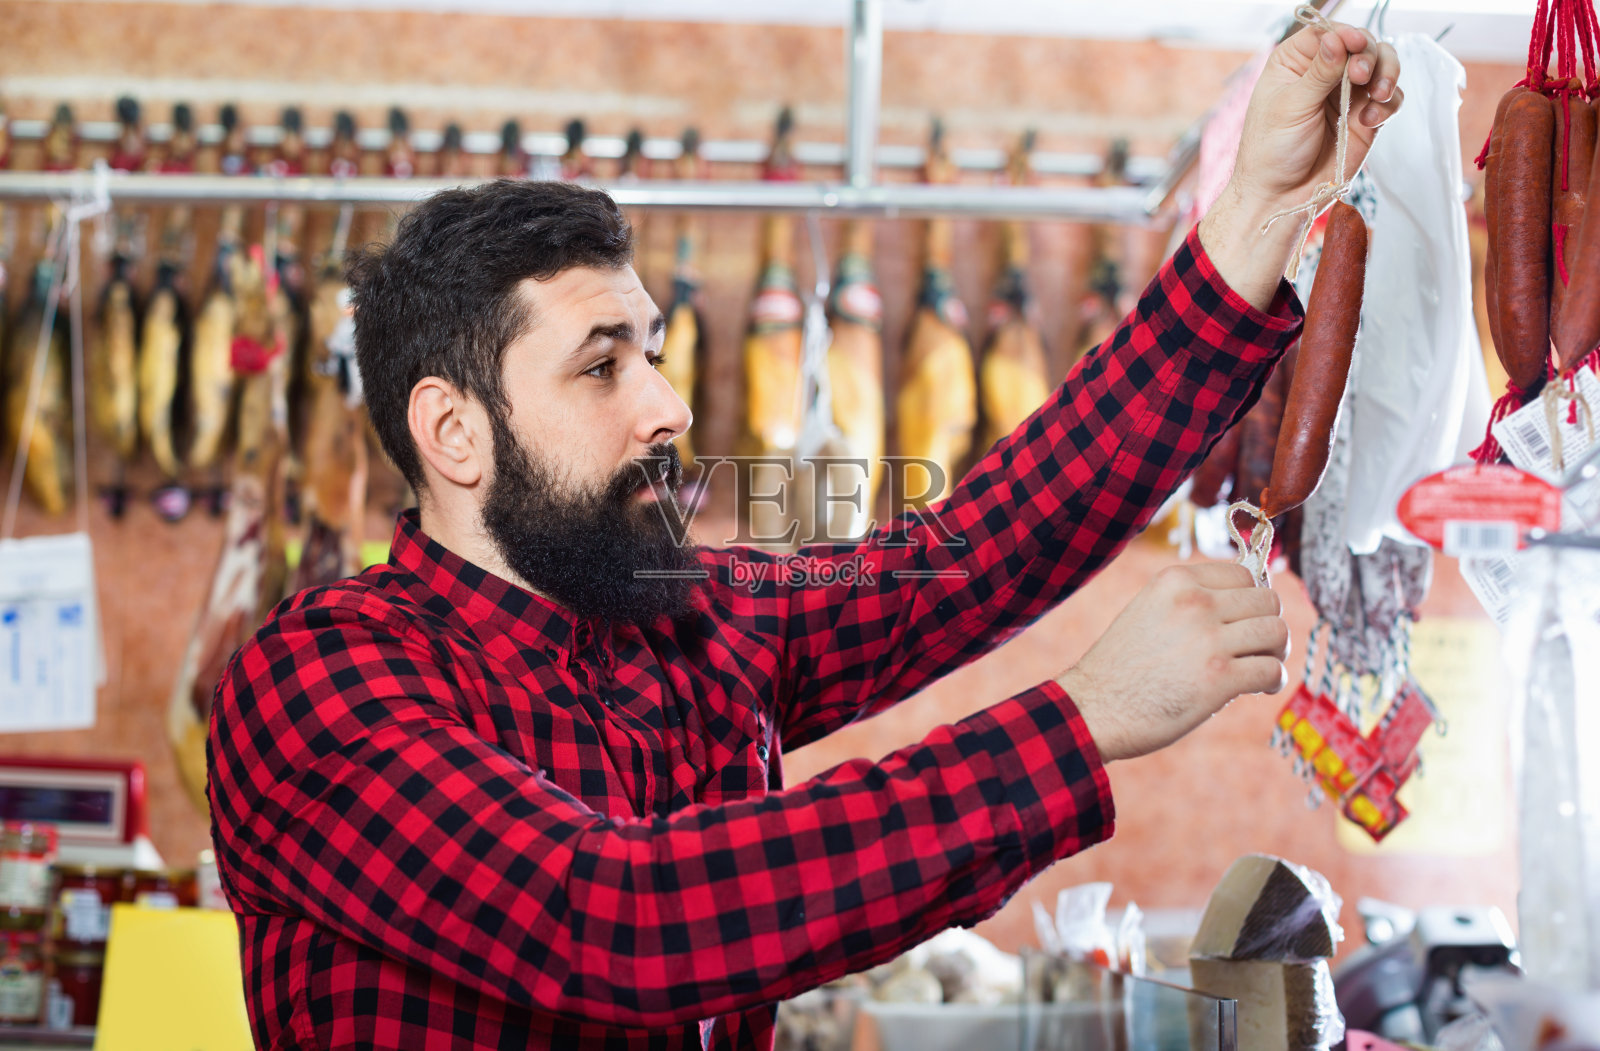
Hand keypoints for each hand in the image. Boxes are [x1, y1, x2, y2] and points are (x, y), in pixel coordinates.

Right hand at [1055, 563, 1288, 762]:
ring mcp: (1209, 639)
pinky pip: (1272, 670)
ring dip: (1275, 652)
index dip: (1251, 599)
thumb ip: (1190, 601)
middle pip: (1267, 600)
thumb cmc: (1121, 666)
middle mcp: (1196, 602)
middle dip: (1266, 625)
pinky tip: (1258, 688)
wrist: (1093, 708)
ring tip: (1260, 666)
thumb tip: (1245, 606)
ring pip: (1276, 632)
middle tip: (1256, 648)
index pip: (1244, 574)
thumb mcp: (1149, 610)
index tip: (1244, 621)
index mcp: (1176, 581)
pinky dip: (1273, 680)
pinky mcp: (1220, 678)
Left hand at [1199, 21, 1402, 309]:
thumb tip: (1337, 37)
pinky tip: (1369, 121)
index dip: (1346, 34)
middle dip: (1369, 55)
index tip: (1355, 45)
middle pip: (1362, 44)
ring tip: (1377, 95)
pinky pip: (1391, 98)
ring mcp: (1347, 95)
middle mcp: (1324, 73)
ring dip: (1387, 74)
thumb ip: (1319, 72)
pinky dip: (1388, 104)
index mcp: (1295, 63)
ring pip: (1383, 65)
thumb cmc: (1272, 151)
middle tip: (1361, 76)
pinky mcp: (1365, 117)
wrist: (1282, 197)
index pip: (1328, 32)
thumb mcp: (1291, 107)